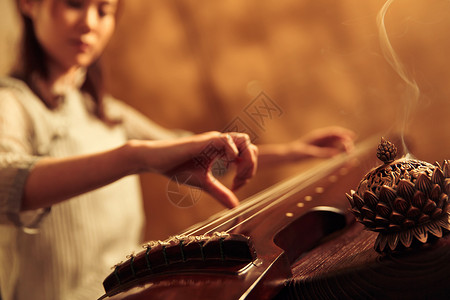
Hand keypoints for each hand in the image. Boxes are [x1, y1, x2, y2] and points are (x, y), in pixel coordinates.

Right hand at [135, 131, 257, 207]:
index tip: (235, 187)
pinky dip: (231, 154)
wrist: (157, 160)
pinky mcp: (205, 141)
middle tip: (238, 183)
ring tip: (235, 175)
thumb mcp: (203, 184)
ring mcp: (214, 140)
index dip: (248, 171)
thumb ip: (219, 193)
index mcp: (222, 151)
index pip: (248, 154)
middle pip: (250, 146)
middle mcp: (221, 143)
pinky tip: (223, 166)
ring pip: (244, 140)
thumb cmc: (178, 168)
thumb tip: (235, 207)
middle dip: (251, 166)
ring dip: (245, 159)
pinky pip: (226, 141)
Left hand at [292, 126, 354, 157]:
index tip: (353, 137)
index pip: (334, 132)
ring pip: (335, 144)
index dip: (345, 133)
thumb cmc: (296, 152)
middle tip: (351, 151)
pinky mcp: (320, 150)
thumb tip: (337, 154)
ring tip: (350, 154)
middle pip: (337, 137)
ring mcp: (321, 144)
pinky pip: (331, 150)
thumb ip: (322, 153)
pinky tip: (343, 158)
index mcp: (318, 135)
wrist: (288, 155)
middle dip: (346, 142)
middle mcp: (321, 138)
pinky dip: (338, 153)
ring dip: (343, 147)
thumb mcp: (309, 153)